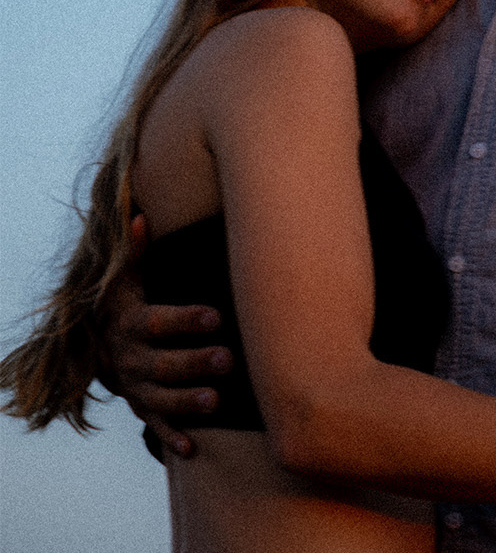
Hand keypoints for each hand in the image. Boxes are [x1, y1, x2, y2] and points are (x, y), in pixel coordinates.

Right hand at [98, 215, 232, 456]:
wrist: (95, 348)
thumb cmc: (126, 304)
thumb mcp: (126, 277)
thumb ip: (137, 252)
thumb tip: (141, 216)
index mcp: (131, 324)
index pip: (159, 322)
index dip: (186, 320)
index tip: (217, 314)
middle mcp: (131, 360)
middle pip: (163, 364)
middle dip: (196, 363)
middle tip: (230, 359)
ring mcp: (136, 388)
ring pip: (161, 398)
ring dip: (188, 401)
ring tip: (217, 401)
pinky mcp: (142, 409)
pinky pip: (155, 426)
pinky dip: (171, 438)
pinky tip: (191, 448)